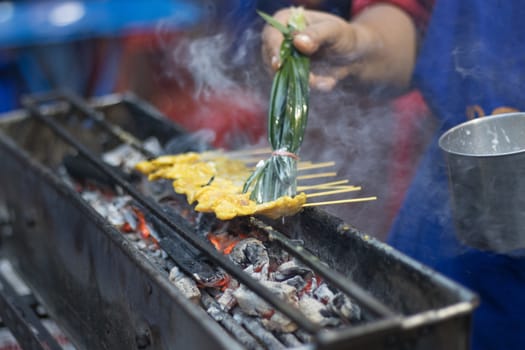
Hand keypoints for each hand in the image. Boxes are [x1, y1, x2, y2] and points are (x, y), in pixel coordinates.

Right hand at [261, 5, 416, 92]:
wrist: (353, 56)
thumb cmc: (344, 36)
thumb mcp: (335, 31)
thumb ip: (317, 34)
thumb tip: (298, 41)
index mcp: (287, 20)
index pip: (270, 33)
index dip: (272, 47)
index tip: (279, 63)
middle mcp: (281, 40)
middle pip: (269, 56)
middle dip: (287, 70)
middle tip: (307, 78)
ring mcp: (284, 59)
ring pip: (280, 74)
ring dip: (301, 80)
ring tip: (324, 80)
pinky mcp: (291, 74)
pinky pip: (293, 85)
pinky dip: (312, 86)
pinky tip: (328, 81)